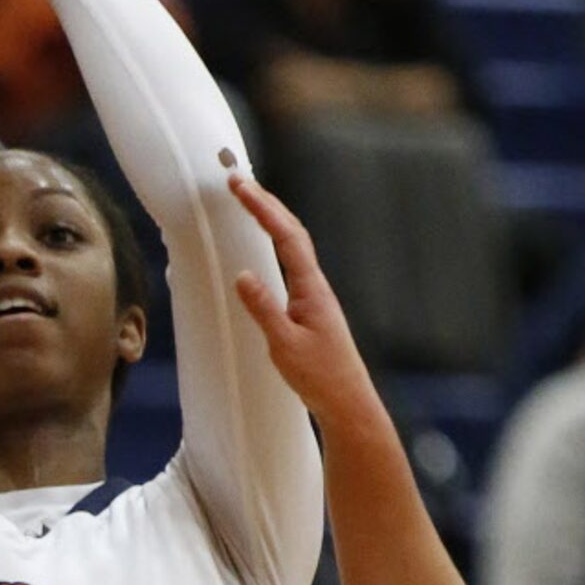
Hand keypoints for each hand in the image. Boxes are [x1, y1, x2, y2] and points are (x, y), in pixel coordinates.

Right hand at [228, 171, 376, 422]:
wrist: (347, 402)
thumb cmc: (319, 377)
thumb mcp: (285, 345)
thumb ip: (264, 309)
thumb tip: (244, 275)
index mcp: (311, 289)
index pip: (284, 237)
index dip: (261, 208)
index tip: (239, 186)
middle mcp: (315, 286)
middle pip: (291, 232)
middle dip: (265, 204)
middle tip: (238, 182)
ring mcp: (314, 296)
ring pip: (293, 246)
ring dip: (272, 220)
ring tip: (250, 202)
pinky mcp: (309, 308)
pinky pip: (291, 264)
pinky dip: (276, 244)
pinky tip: (267, 247)